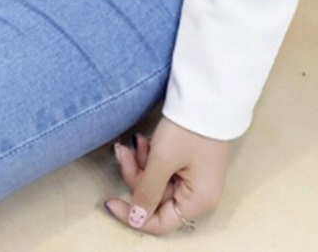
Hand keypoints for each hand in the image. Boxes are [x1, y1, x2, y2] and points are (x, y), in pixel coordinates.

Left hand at [106, 116, 229, 235]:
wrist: (206, 95)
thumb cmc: (190, 128)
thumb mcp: (163, 159)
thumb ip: (147, 191)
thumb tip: (136, 220)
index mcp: (198, 200)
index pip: (160, 222)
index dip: (133, 215)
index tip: (111, 202)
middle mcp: (198, 193)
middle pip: (156, 199)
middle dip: (136, 176)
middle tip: (123, 152)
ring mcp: (193, 176)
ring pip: (156, 181)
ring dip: (141, 162)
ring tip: (135, 141)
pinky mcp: (188, 160)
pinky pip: (163, 168)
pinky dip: (150, 155)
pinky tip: (144, 140)